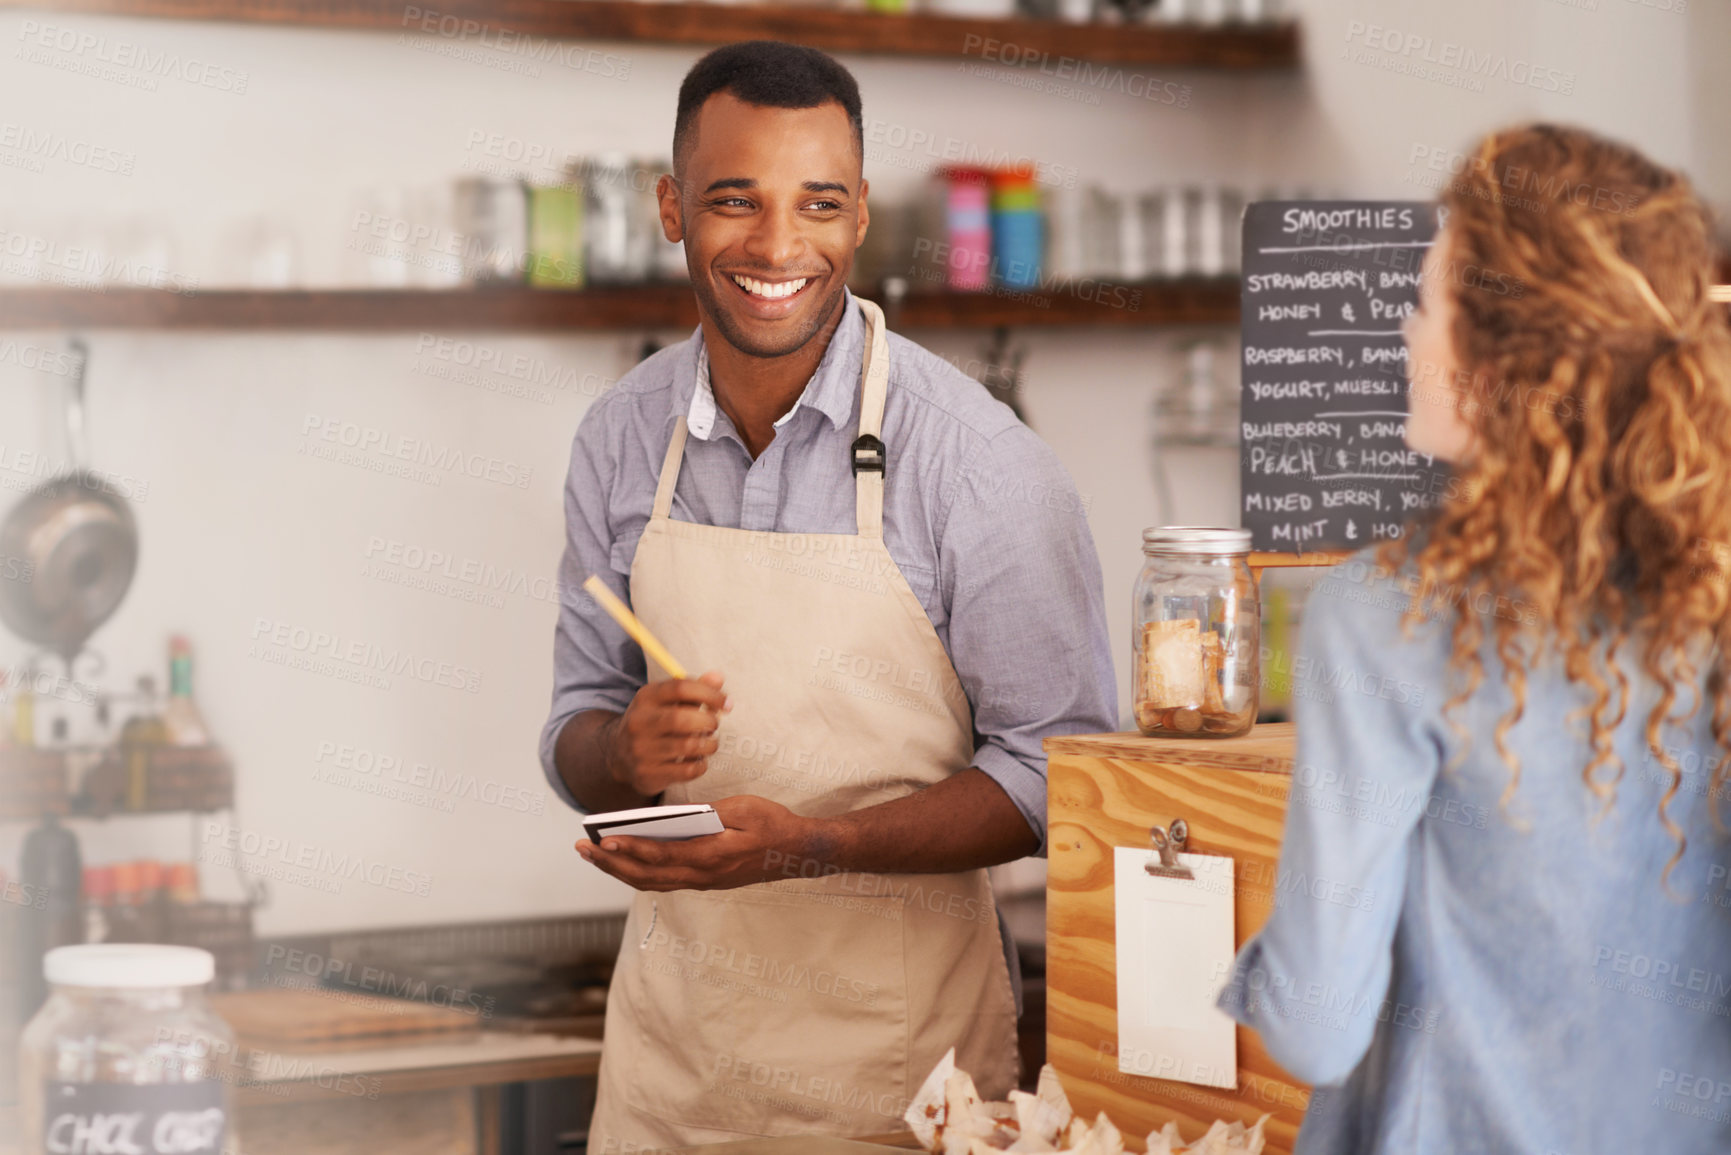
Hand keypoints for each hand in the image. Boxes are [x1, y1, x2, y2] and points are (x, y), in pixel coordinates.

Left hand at [575, 795, 814, 891]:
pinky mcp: (703, 881)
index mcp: (713, 855)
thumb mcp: (744, 809)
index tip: (605, 840)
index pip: (662, 855)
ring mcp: (702, 882)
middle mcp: (703, 876)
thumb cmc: (773, 824)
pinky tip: (621, 861)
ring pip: (651, 882)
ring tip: (593, 854)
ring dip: (619, 870)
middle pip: (647, 875)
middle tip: (583, 847)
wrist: (797, 853)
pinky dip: (637, 873)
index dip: (631, 849)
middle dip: (611, 863)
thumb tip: (677, 816)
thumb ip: (710, 813)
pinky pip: (662, 881)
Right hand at [605, 671, 728, 796]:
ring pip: (688, 746)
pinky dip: (701, 764)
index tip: (726, 702)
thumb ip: (694, 688)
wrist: (619, 755)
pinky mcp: (648, 774)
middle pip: (683, 718)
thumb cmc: (654, 722)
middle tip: (713, 724)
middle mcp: (639, 722)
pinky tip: (697, 759)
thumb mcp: (667, 700)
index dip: (710, 693)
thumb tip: (718, 678)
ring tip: (708, 742)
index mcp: (645, 697)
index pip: (681, 688)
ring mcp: (641, 750)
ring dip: (708, 744)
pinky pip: (687, 770)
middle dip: (709, 721)